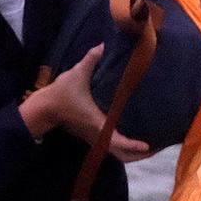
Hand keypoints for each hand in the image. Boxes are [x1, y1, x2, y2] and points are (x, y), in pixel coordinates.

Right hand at [21, 45, 151, 158]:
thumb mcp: (76, 74)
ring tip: (150, 148)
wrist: (43, 109)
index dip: (132, 145)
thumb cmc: (60, 94)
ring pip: (116, 154)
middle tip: (158, 149)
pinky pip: (111, 148)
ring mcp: (94, 138)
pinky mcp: (92, 137)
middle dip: (139, 156)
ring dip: (132, 154)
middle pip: (121, 155)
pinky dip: (124, 149)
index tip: (147, 146)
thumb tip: (102, 45)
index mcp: (97, 123)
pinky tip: (134, 142)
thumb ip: (91, 60)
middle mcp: (98, 135)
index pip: (117, 141)